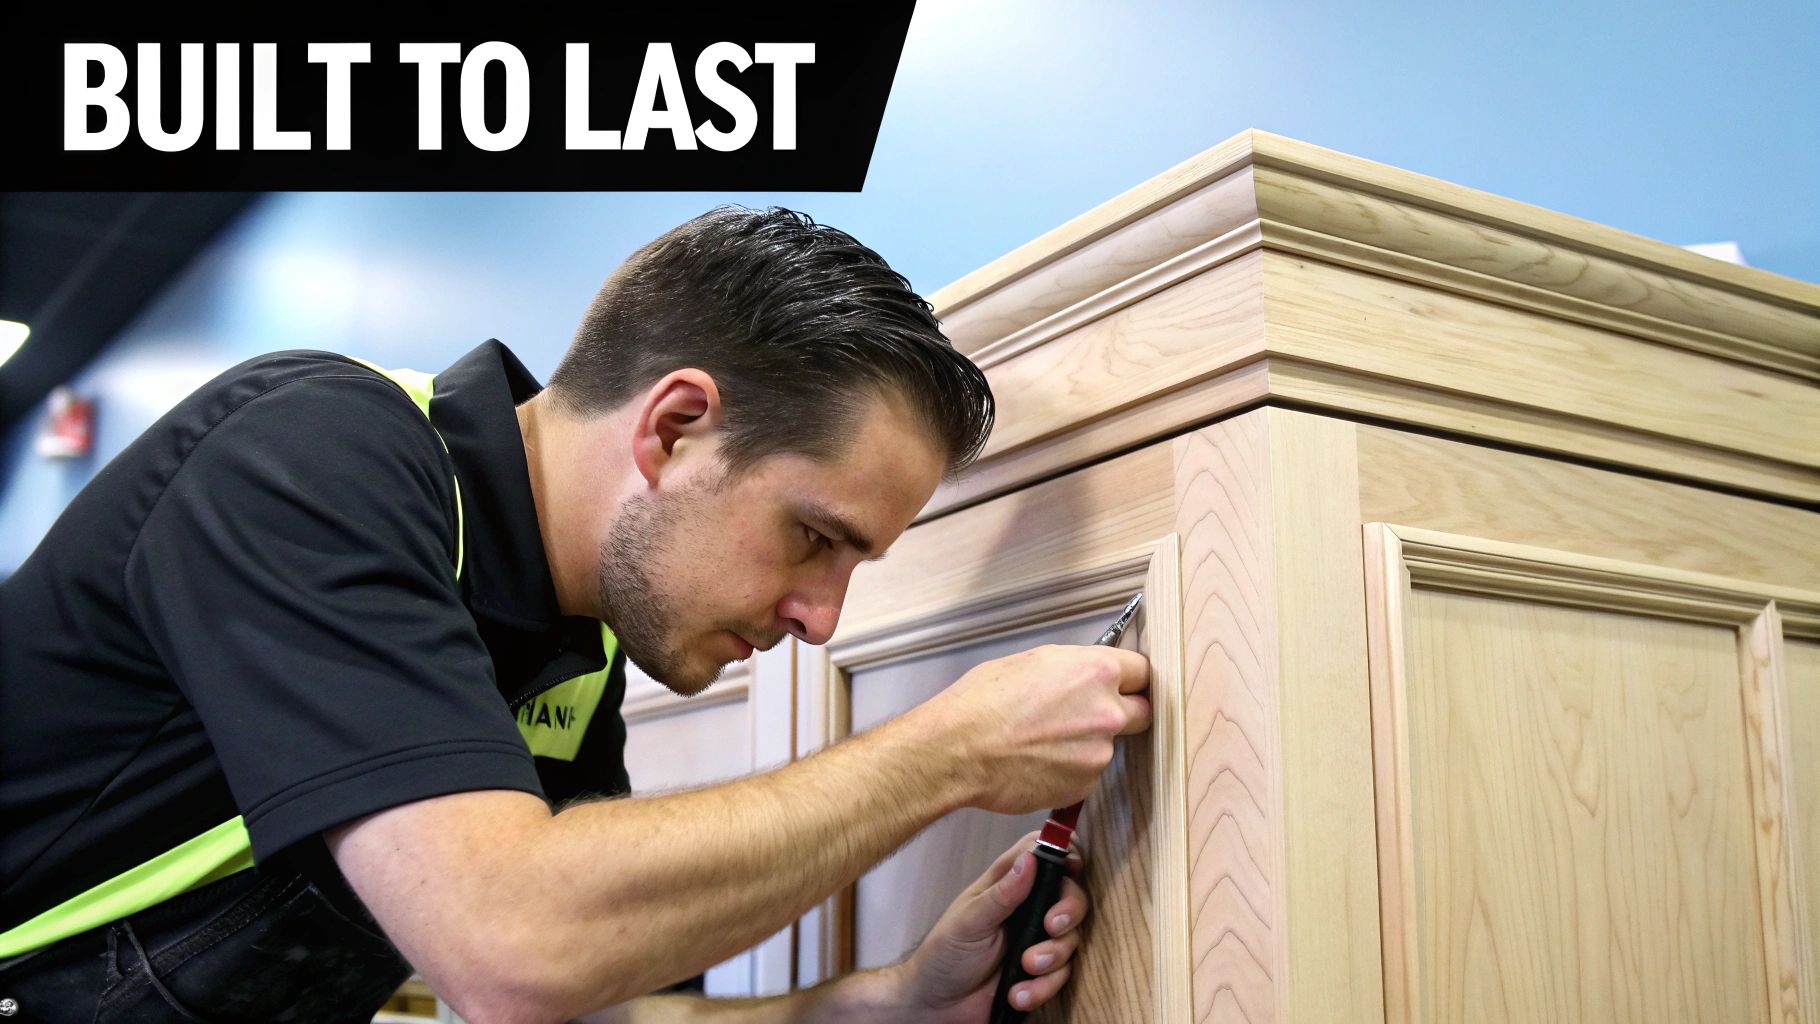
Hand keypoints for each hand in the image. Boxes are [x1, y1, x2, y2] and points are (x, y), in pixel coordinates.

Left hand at [886, 831, 1088, 1022]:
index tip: (1072, 867)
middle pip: (1071, 895)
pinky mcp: (1042, 974)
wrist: (937, 1006)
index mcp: (1008, 885)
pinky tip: (1017, 994)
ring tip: (1025, 967)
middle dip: (1069, 910)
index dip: (1064, 853)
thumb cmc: (944, 954)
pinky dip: (1043, 986)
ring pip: (1071, 938)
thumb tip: (1030, 858)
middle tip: (1052, 926)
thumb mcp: (969, 921)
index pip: (1044, 854)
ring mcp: (1038, 941)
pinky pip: (1062, 975)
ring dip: (1053, 956)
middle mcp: (1029, 908)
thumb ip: (1001, 893)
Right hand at [917, 644, 1150, 814]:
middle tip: (1089, 716)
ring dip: (1087, 745)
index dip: (1131, 680)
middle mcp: (1107, 712)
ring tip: (1043, 743)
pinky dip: (1069, 770)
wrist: (958, 749)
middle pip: (1142, 712)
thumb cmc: (983, 701)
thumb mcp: (1033, 662)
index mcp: (1096, 671)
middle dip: (1122, 713)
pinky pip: (1087, 774)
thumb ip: (1074, 669)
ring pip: (1108, 746)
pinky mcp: (1084, 785)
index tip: (1125, 686)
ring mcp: (1098, 753)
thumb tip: (1086, 677)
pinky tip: (1037, 762)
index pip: (1143, 672)